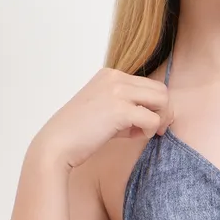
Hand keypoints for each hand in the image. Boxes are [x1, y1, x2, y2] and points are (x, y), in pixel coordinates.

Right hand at [34, 66, 172, 170]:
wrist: (57, 145)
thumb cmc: (79, 133)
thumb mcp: (105, 111)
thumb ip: (128, 108)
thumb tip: (158, 116)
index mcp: (110, 75)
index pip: (149, 84)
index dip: (152, 105)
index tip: (142, 123)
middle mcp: (115, 77)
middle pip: (161, 89)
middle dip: (162, 112)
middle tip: (152, 130)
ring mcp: (118, 91)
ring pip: (163, 100)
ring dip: (159, 120)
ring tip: (142, 133)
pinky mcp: (120, 110)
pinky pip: (153, 119)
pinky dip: (150, 131)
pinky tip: (134, 137)